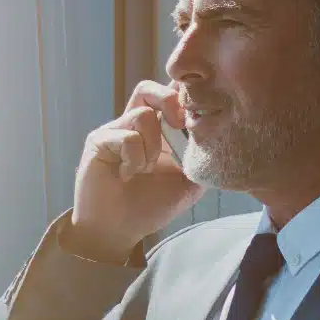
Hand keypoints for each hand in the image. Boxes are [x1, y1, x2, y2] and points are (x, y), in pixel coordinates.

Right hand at [66, 80, 206, 260]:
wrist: (116, 231)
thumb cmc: (148, 207)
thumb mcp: (187, 183)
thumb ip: (200, 159)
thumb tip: (221, 139)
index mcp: (157, 131)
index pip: (170, 96)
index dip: (185, 97)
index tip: (199, 115)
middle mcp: (133, 126)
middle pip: (149, 88)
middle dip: (169, 100)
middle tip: (179, 125)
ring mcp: (115, 131)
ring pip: (143, 115)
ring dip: (152, 146)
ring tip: (146, 169)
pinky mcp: (99, 141)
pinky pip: (127, 137)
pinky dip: (135, 158)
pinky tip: (129, 174)